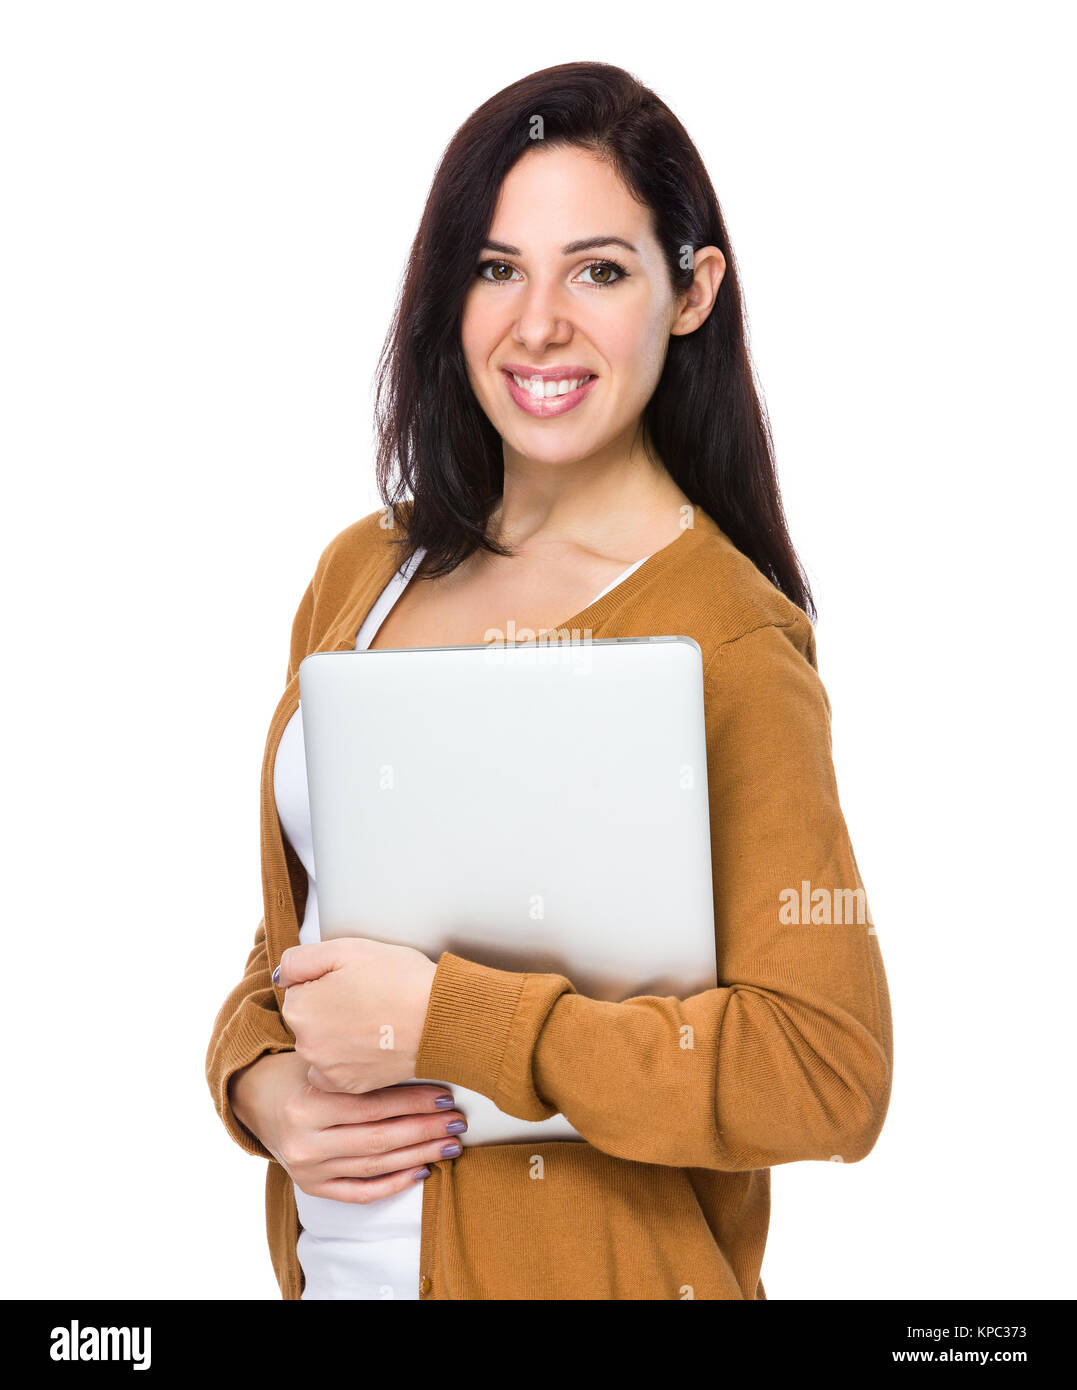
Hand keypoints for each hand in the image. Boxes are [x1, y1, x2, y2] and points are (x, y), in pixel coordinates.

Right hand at [229, 1051, 466, 1201]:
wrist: (259, 1100)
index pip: (372, 1106)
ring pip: (375, 1166)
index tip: (446, 1096)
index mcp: (306, 1105)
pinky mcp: (313, 1188)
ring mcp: (308, 1171)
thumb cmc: (301, 1073)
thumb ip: (361, 1070)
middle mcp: (305, 1143)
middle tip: (457, 1121)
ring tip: (450, 1144)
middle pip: (379, 1139)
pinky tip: (421, 1170)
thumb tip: (423, 1065)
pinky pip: (361, 1193)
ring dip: (419, 1155)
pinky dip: (394, 1183)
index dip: (413, 1102)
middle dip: (425, 1130)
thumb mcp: (323, 1063)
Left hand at [277, 937, 438, 1093]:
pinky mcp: (350, 1086)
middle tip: (366, 997)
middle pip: (309, 1018)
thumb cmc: (399, 979)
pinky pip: (336, 1071)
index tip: (352, 980)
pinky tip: (372, 1042)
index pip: (299, 988)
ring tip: (374, 1019)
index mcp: (300, 1007)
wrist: (440, 1019)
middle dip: (329, 1008)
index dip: (327, 980)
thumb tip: (282, 975)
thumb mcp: (346, 949)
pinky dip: (349, 1059)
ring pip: (322, 1044)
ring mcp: (327, 1068)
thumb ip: (300, 959)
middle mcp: (306, 1043)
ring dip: (338, 1034)